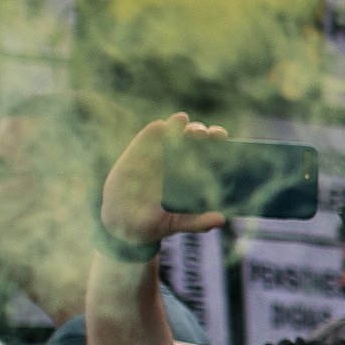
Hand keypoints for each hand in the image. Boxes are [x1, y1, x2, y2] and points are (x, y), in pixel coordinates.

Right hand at [101, 113, 228, 244]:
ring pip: (171, 133)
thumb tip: (220, 220)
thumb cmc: (154, 222)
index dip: (217, 143)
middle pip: (192, 139)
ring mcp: (156, 155)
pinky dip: (151, 133)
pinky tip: (159, 127)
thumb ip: (197, 222)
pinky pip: (145, 139)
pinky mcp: (137, 154)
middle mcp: (177, 160)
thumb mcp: (176, 224)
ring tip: (182, 120)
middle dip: (199, 132)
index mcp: (192, 174)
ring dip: (177, 125)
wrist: (122, 221)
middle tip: (204, 133)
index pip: (209, 153)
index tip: (222, 138)